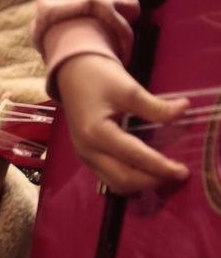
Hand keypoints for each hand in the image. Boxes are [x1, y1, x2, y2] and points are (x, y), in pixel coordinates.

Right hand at [55, 53, 188, 193]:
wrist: (73, 73)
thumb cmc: (99, 78)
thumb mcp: (129, 89)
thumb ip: (156, 106)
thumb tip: (184, 110)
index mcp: (96, 132)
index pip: (135, 157)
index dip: (161, 167)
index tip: (183, 171)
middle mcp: (87, 149)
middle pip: (124, 179)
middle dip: (153, 180)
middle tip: (176, 173)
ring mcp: (84, 155)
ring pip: (116, 183)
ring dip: (141, 183)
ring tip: (163, 174)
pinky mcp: (85, 156)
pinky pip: (109, 177)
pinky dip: (130, 179)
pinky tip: (145, 170)